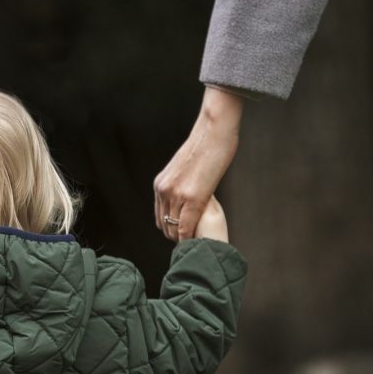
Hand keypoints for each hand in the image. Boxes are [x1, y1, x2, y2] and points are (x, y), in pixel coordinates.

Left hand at [154, 86, 242, 240]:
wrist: (213, 132)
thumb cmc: (204, 146)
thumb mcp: (183, 168)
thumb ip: (180, 183)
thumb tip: (186, 191)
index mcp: (160, 183)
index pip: (160, 215)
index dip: (170, 228)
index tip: (181, 233)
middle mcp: (164, 190)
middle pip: (165, 224)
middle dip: (176, 235)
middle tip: (191, 241)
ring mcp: (177, 195)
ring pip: (174, 228)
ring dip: (184, 238)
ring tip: (196, 241)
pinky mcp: (193, 198)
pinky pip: (186, 226)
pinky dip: (190, 236)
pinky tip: (199, 240)